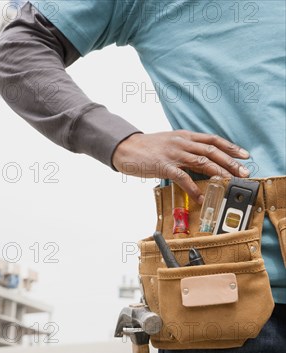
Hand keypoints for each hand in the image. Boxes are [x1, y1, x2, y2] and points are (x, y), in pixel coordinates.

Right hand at [112, 130, 250, 203]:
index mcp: (185, 136)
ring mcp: (173, 154)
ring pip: (202, 162)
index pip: (213, 140)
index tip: (245, 155)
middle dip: (230, 162)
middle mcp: (182, 143)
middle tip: (244, 172)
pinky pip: (183, 177)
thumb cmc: (147, 148)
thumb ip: (185, 149)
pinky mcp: (164, 166)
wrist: (126, 148)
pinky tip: (201, 196)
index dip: (230, 147)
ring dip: (218, 173)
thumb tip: (200, 161)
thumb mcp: (169, 143)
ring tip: (229, 182)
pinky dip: (194, 188)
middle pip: (212, 151)